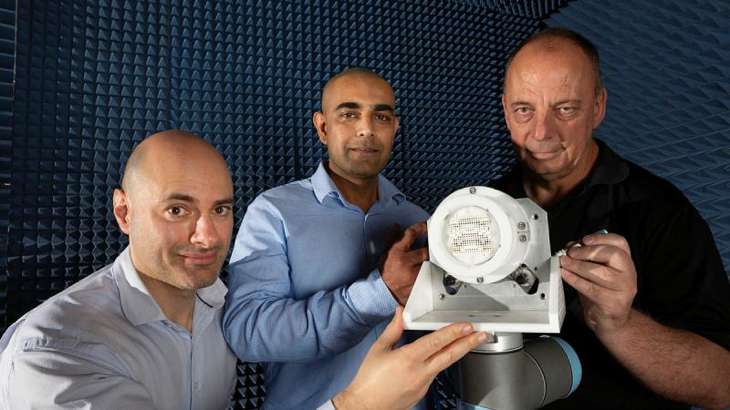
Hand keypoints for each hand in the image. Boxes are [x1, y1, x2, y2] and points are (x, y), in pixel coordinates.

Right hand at [332, 306, 487, 409]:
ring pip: (445, 364)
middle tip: (482, 334)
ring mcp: (423, 384)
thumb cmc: (368, 381)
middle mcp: (419, 372)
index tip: (467, 326)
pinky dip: (439, 364)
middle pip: (450, 355)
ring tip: (469, 343)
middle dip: (469, 343)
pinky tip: (440, 358)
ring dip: (458, 352)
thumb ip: (393, 329)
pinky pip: (434, 374)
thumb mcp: (379, 349)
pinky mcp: (422, 392)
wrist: (365, 406)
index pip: (436, 341)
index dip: (454, 332)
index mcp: (408, 358)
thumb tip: (400, 314)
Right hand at [380, 222, 428, 304]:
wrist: (384, 290)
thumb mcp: (386, 253)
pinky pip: (428, 274)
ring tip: (420, 265)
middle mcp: (405, 261)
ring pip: (429, 263)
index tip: (426, 226)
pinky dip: (428, 272)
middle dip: (427, 251)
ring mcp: (412, 273)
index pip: (411, 234)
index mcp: (397, 251)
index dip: (421, 227)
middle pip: (425, 251)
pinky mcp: (418, 282)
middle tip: (426, 252)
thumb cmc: (385, 271)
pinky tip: (422, 273)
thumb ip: (393, 238)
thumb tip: (397, 226)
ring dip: (428, 262)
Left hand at [559, 233, 636, 336]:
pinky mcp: (613, 302)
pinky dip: (574, 280)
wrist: (610, 319)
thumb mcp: (596, 271)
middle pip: (612, 254)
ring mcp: (623, 288)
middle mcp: (628, 273)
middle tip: (570, 253)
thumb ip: (586, 257)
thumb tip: (571, 246)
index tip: (584, 239)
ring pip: (600, 272)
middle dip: (587, 251)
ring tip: (564, 263)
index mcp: (625, 262)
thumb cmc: (602, 292)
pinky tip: (565, 275)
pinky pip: (591, 288)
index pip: (620, 243)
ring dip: (578, 265)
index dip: (601, 238)